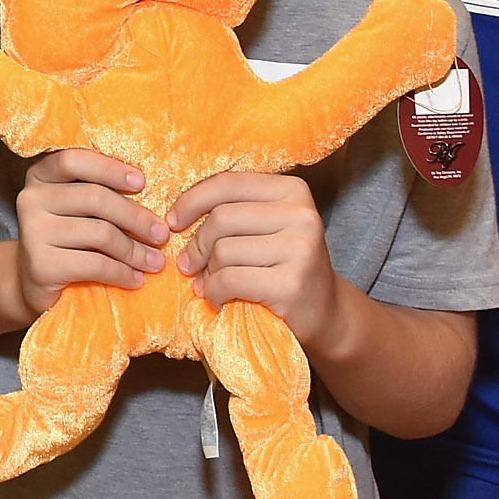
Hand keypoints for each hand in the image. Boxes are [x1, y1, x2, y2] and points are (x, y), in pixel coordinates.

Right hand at [13, 148, 165, 316]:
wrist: (36, 282)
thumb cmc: (68, 239)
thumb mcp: (77, 208)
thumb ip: (101, 192)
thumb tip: (152, 192)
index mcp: (41, 176)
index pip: (74, 160)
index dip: (110, 169)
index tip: (142, 182)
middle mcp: (30, 198)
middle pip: (94, 198)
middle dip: (135, 217)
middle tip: (161, 234)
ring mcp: (33, 232)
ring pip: (100, 233)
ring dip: (135, 250)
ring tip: (155, 262)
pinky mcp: (41, 265)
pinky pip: (95, 264)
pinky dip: (122, 273)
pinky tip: (136, 279)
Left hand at [173, 170, 344, 345]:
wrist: (325, 314)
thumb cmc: (282, 266)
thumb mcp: (264, 227)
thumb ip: (231, 210)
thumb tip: (173, 217)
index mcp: (293, 190)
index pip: (228, 183)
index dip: (192, 201)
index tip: (173, 222)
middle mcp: (302, 215)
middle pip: (221, 218)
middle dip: (197, 245)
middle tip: (190, 265)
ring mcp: (300, 249)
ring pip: (223, 251)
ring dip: (207, 273)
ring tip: (213, 284)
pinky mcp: (291, 284)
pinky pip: (229, 280)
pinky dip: (215, 292)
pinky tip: (221, 299)